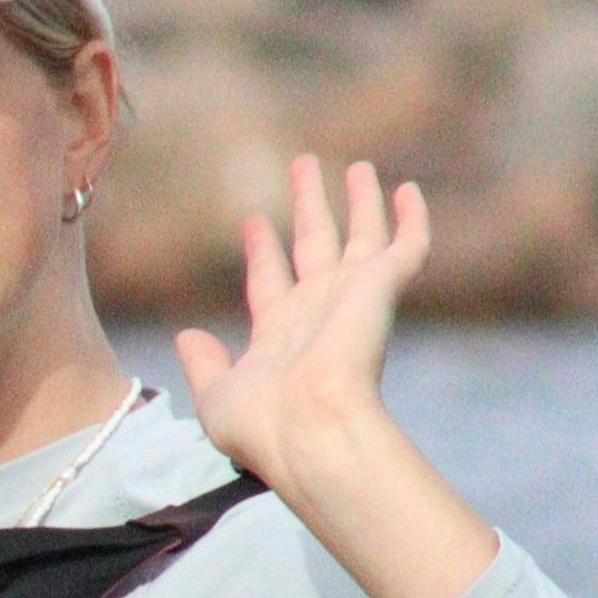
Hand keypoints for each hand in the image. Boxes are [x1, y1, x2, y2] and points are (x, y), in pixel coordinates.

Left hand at [172, 152, 430, 488]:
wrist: (309, 431)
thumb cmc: (261, 426)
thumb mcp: (216, 394)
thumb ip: (204, 364)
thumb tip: (187, 337)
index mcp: (280, 337)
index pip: (271, 282)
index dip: (264, 252)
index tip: (255, 222)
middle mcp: (319, 314)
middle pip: (314, 246)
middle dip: (309, 207)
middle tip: (303, 165)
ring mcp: (352, 301)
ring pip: (361, 237)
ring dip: (359, 201)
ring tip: (358, 166)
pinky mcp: (381, 291)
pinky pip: (405, 248)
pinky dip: (411, 220)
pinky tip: (408, 190)